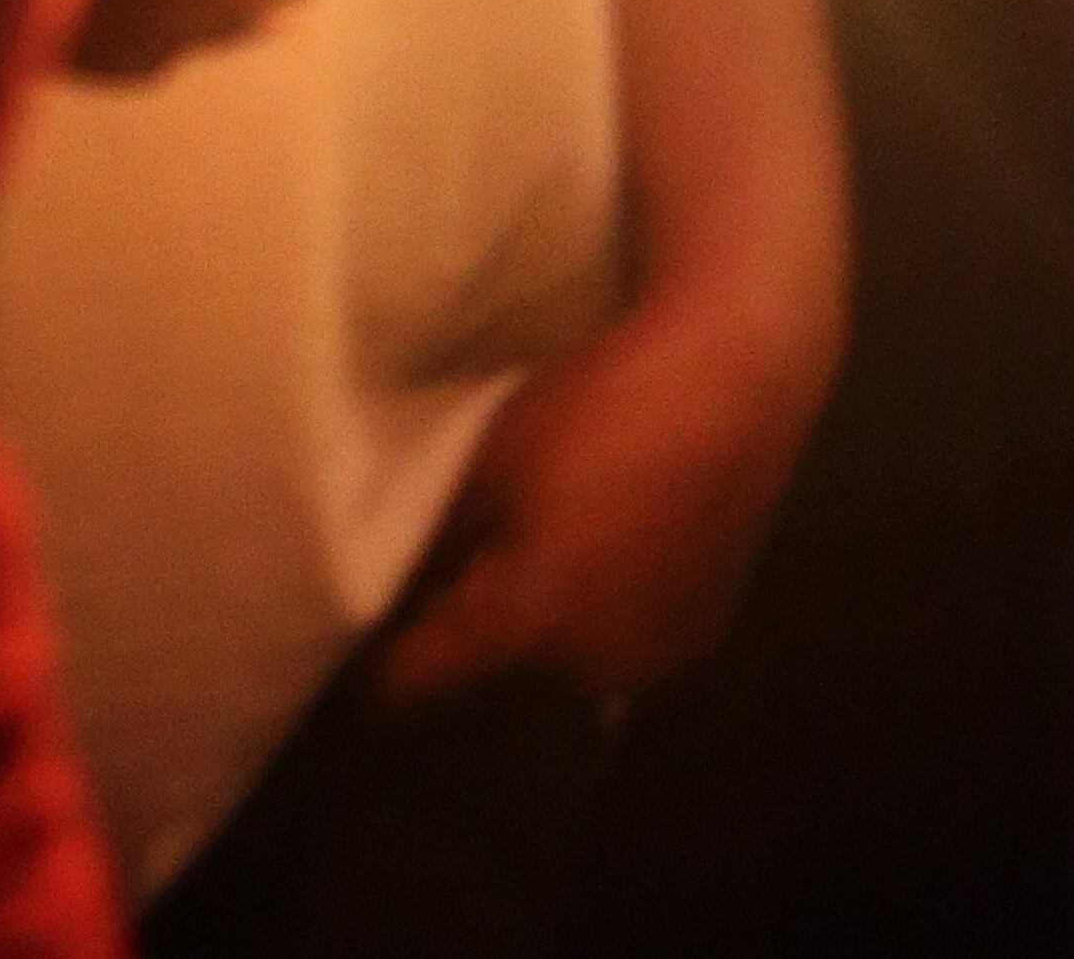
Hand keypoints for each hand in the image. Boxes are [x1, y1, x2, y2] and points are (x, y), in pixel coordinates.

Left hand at [376, 295, 803, 710]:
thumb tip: (388, 577)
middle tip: (432, 583)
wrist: (727, 388)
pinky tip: (588, 552)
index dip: (375, 675)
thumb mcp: (487, 462)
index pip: (420, 685)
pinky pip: (617, 643)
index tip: (345, 657)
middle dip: (462, 639)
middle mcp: (591, 669)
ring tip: (515, 557)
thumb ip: (436, 536)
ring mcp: (654, 659)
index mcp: (526, 629)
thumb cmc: (593, 414)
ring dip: (532, 630)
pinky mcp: (698, 634)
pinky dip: (591, 615)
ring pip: (561, 663)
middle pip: (495, 678)